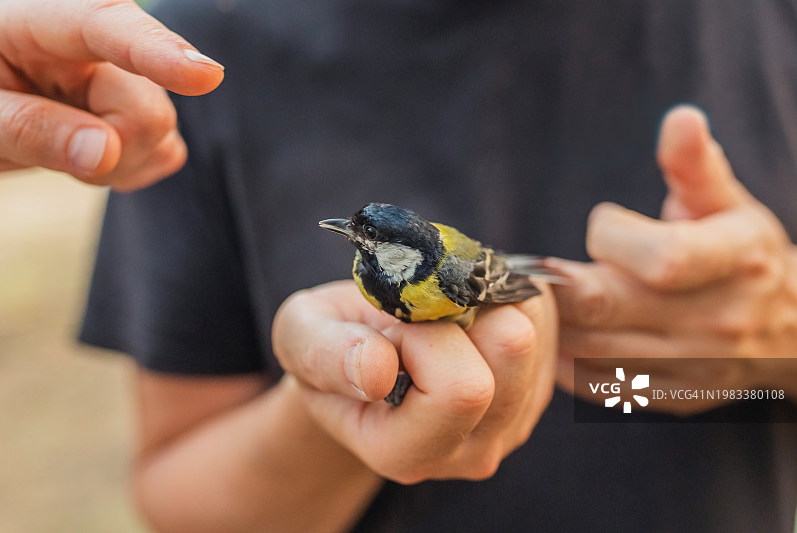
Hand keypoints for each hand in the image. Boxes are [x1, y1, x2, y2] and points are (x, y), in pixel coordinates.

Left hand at [0, 0, 224, 189]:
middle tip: (50, 153)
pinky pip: (167, 152)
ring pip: (163, 134)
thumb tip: (105, 152)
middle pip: (147, 107)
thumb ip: (29, 130)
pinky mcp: (142, 112)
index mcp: (36, 19)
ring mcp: (125, 77)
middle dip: (110, 149)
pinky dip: (132, 168)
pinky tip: (91, 153)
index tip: (205, 76)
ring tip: (61, 148)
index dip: (156, 51)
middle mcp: (92, 42)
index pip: (103, 24)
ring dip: (116, 162)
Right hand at [272, 280, 556, 483]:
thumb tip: (375, 371)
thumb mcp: (300, 335)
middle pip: (511, 352)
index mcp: (404, 452)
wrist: (359, 360)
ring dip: (487, 301)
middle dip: (465, 308)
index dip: (425, 334)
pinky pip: (546, 323)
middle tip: (423, 311)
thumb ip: (324, 354)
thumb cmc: (329, 344)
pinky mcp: (534, 395)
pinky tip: (466, 316)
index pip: (460, 389)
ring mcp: (508, 426)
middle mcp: (468, 452)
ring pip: (534, 332)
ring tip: (441, 313)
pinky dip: (506, 300)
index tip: (391, 326)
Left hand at [553, 105, 796, 414]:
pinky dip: (566, 361)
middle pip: (607, 306)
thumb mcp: (726, 203)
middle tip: (538, 267)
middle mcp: (718, 321)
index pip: (659, 258)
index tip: (602, 224)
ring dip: (554, 321)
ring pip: (593, 347)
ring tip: (537, 298)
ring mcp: (694, 366)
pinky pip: (600, 383)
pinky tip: (555, 336)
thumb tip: (680, 117)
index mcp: (736, 262)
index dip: (612, 238)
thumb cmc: (742, 253)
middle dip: (561, 283)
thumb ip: (694, 165)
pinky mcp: (673, 396)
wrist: (787, 331)